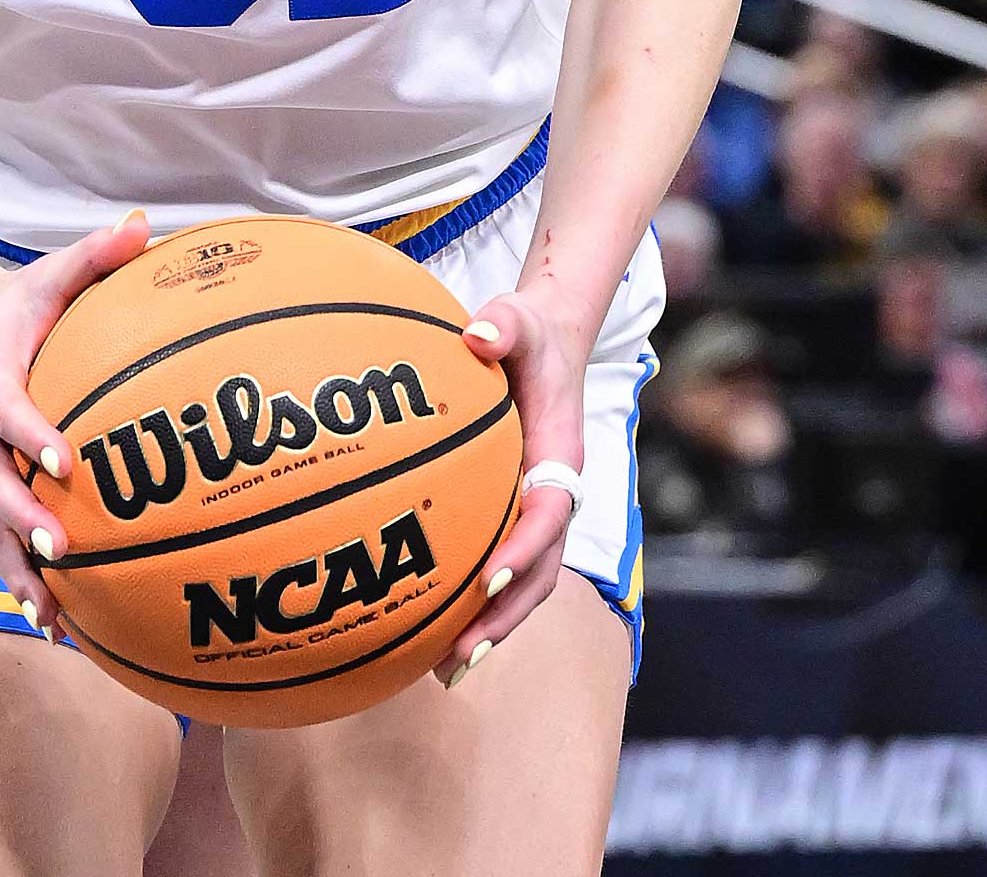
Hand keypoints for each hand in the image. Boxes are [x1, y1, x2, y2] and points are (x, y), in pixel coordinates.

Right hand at [0, 208, 152, 633]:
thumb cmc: (17, 302)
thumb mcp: (52, 272)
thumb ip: (96, 254)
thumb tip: (144, 225)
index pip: (5, 410)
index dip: (29, 435)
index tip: (63, 462)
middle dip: (21, 521)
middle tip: (61, 552)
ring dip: (16, 571)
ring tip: (52, 618)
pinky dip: (18, 582)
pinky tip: (54, 626)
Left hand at [433, 286, 591, 688]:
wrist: (548, 344)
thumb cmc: (528, 334)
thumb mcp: (520, 317)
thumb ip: (504, 322)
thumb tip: (477, 334)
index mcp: (560, 457)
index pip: (549, 513)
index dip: (525, 548)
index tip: (491, 577)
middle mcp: (553, 495)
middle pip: (540, 571)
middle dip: (506, 616)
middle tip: (463, 654)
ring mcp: (535, 511)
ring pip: (524, 584)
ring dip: (491, 626)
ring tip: (444, 669)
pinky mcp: (513, 517)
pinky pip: (499, 568)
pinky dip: (474, 605)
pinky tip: (427, 633)